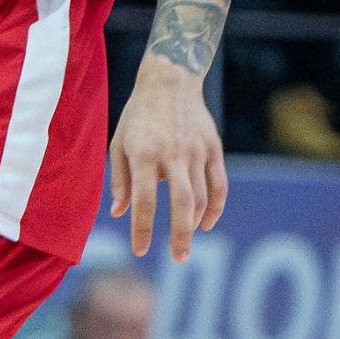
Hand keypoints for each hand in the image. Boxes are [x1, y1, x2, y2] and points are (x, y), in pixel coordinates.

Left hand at [109, 54, 227, 260]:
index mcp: (144, 154)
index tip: (140, 250)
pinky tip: (207, 223)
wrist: (170, 80)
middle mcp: (173, 154)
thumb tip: (119, 213)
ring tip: (185, 241)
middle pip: (181, 203)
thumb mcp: (119, 143)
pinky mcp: (213, 148)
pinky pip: (220, 185)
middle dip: (180, 235)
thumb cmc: (138, 116)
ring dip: (195, 223)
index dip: (142, 229)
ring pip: (202, 196)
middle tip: (179, 258)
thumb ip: (120, 180)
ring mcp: (196, 151)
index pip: (144, 201)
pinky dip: (216, 207)